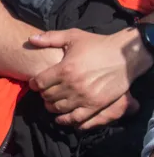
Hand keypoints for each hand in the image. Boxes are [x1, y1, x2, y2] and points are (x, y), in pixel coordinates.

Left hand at [28, 27, 147, 126]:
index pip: (39, 83)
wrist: (125, 55)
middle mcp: (73, 85)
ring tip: (52, 102)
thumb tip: (31, 39)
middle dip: (43, 94)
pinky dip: (66, 120)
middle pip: (47, 96)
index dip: (34, 84)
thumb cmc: (98, 45)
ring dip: (52, 106)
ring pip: (58, 108)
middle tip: (45, 92)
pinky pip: (76, 118)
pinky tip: (61, 118)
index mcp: (65, 69)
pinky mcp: (96, 104)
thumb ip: (50, 38)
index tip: (35, 83)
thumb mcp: (74, 36)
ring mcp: (84, 96)